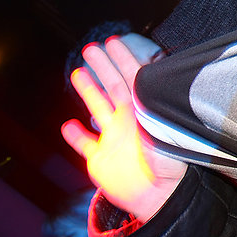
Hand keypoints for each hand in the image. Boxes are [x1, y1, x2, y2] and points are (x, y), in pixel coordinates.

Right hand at [61, 37, 186, 222]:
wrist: (160, 195)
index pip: (133, 77)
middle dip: (103, 66)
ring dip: (88, 90)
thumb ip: (152, 100)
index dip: (123, 59)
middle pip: (113, 86)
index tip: (113, 42)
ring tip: (79, 73)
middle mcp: (129, 120)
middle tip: (91, 48)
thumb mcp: (162, 123)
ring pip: (98, 109)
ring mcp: (114, 138)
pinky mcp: (101, 159)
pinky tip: (68, 126)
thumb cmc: (168, 160)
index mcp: (144, 109)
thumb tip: (146, 76)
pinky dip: (76, 136)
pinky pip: (86, 145)